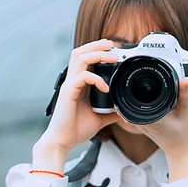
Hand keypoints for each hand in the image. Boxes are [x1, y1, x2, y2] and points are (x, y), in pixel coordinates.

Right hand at [32, 40, 118, 170]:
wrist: (63, 142)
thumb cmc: (76, 130)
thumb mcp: (99, 119)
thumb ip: (110, 112)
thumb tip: (124, 110)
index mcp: (79, 84)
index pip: (85, 59)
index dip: (98, 51)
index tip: (114, 51)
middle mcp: (72, 81)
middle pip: (80, 52)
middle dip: (96, 45)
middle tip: (113, 44)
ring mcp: (69, 85)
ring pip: (80, 58)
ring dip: (97, 53)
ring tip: (112, 56)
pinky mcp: (68, 92)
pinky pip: (83, 77)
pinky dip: (96, 78)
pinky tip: (106, 87)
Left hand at [135, 78, 187, 180]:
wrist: (182, 151)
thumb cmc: (186, 134)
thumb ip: (185, 94)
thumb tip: (185, 79)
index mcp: (154, 119)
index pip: (136, 101)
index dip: (134, 88)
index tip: (136, 77)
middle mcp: (144, 123)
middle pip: (129, 104)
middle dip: (131, 90)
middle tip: (135, 78)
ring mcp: (141, 127)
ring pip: (128, 110)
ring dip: (131, 98)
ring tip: (136, 86)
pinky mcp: (142, 128)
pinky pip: (132, 114)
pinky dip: (135, 106)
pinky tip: (140, 98)